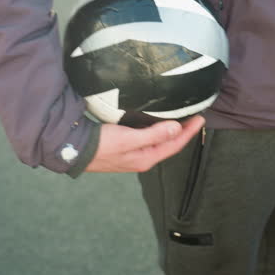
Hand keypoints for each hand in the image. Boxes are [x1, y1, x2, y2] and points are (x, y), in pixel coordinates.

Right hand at [84, 116, 205, 172]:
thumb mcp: (129, 138)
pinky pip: (148, 139)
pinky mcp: (126, 148)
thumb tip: (176, 129)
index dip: (189, 132)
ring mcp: (134, 155)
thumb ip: (154, 134)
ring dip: (170, 131)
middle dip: (183, 132)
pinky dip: (157, 130)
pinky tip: (157, 122)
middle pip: (169, 144)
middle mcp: (143, 158)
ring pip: (159, 142)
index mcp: (146, 158)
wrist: (74, 149)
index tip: (200, 118)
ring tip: (181, 118)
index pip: (174, 144)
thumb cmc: (101, 145)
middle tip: (194, 117)